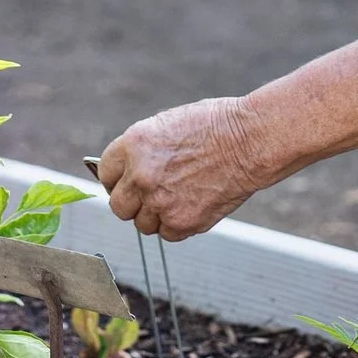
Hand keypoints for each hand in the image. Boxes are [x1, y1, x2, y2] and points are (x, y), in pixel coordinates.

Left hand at [95, 96, 268, 239]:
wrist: (251, 139)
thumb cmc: (217, 125)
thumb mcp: (168, 124)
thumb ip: (142, 151)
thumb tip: (128, 171)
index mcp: (133, 145)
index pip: (106, 174)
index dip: (119, 178)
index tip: (129, 182)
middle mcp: (140, 176)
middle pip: (119, 206)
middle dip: (134, 202)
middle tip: (154, 195)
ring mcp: (160, 202)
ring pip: (143, 224)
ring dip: (158, 215)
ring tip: (182, 196)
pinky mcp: (182, 222)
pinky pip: (168, 234)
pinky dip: (179, 225)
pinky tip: (195, 204)